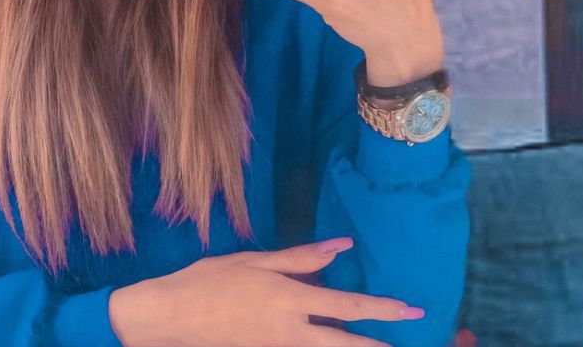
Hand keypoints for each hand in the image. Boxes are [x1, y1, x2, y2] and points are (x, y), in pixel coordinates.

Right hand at [107, 238, 424, 346]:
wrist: (172, 317)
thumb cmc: (211, 280)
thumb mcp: (256, 260)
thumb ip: (301, 257)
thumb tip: (340, 246)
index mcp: (289, 298)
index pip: (347, 305)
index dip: (381, 309)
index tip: (410, 310)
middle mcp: (290, 330)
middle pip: (345, 343)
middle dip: (380, 345)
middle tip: (409, 337)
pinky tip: (333, 342)